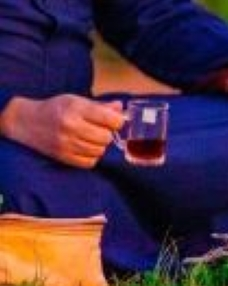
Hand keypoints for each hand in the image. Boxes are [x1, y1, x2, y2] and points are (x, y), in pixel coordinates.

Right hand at [0, 95, 123, 168]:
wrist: (26, 122)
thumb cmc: (55, 109)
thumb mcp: (76, 101)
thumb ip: (100, 106)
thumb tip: (121, 108)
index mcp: (76, 108)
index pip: (112, 120)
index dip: (117, 121)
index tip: (113, 121)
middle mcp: (70, 125)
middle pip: (106, 137)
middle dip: (106, 134)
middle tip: (97, 129)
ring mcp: (65, 143)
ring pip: (100, 151)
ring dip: (99, 146)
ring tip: (89, 138)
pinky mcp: (62, 156)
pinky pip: (90, 162)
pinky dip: (91, 157)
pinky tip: (84, 148)